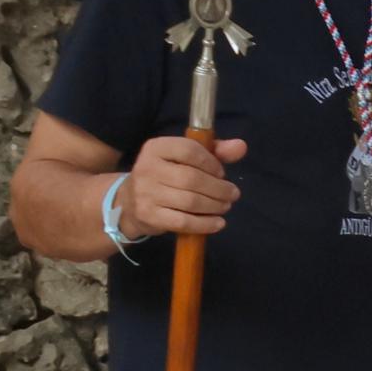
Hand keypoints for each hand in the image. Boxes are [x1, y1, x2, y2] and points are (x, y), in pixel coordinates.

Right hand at [118, 133, 244, 238]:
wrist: (130, 203)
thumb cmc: (166, 176)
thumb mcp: (185, 158)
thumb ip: (214, 151)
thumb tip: (240, 146)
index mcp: (156, 148)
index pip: (189, 150)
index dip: (211, 162)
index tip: (221, 173)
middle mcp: (146, 168)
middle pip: (192, 178)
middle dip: (219, 188)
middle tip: (232, 194)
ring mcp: (145, 194)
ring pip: (190, 201)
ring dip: (215, 206)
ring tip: (225, 206)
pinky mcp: (148, 216)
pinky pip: (183, 222)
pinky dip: (205, 224)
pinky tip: (218, 223)